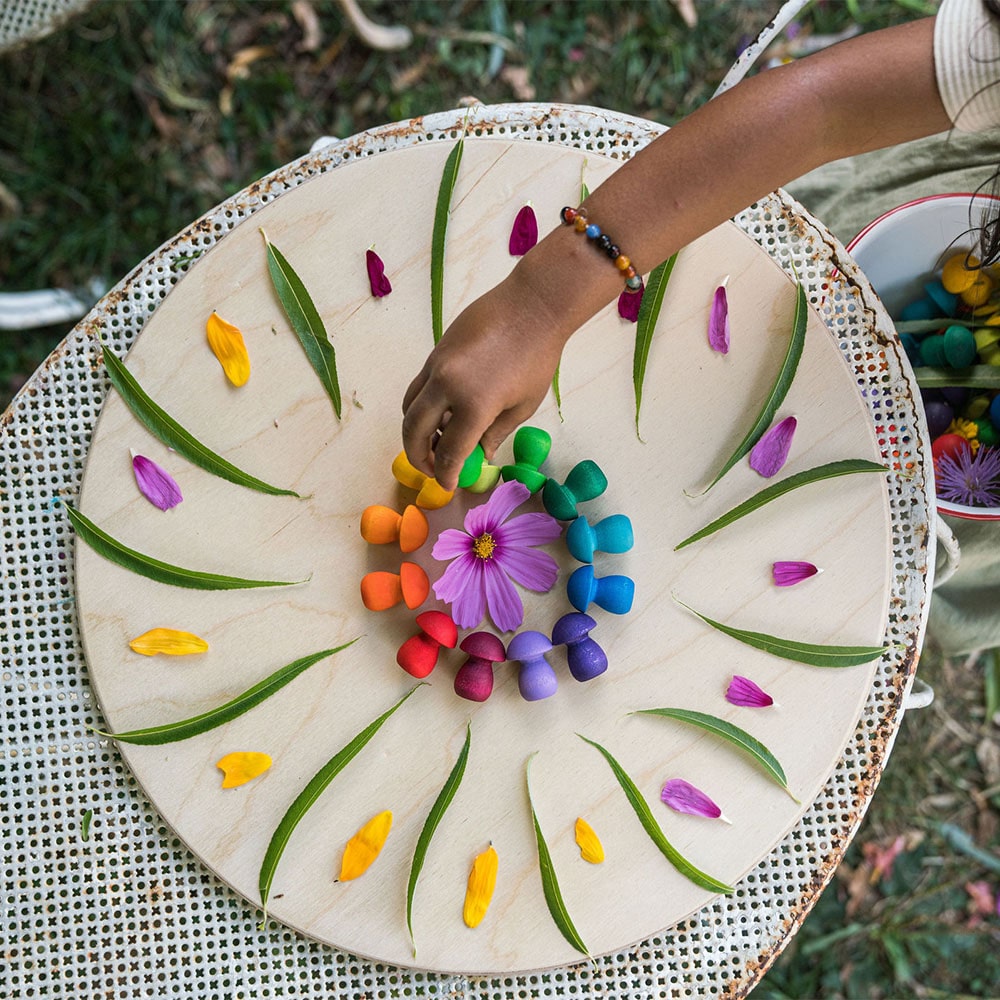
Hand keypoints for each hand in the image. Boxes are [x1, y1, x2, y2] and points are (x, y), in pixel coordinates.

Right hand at [402, 272, 568, 490]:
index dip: (445, 474)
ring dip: (414, 431)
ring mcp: (437, 366)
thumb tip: (477, 456)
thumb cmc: (537, 358)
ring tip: (434, 443)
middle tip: (431, 469)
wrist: (532, 306)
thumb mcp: (522, 406)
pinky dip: (422, 406)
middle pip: (414, 431)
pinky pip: (418, 387)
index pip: (449, 452)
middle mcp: (447, 386)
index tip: (448, 486)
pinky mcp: (435, 352)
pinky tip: (442, 414)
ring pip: (409, 407)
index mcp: (474, 405)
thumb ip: (494, 434)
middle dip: (418, 457)